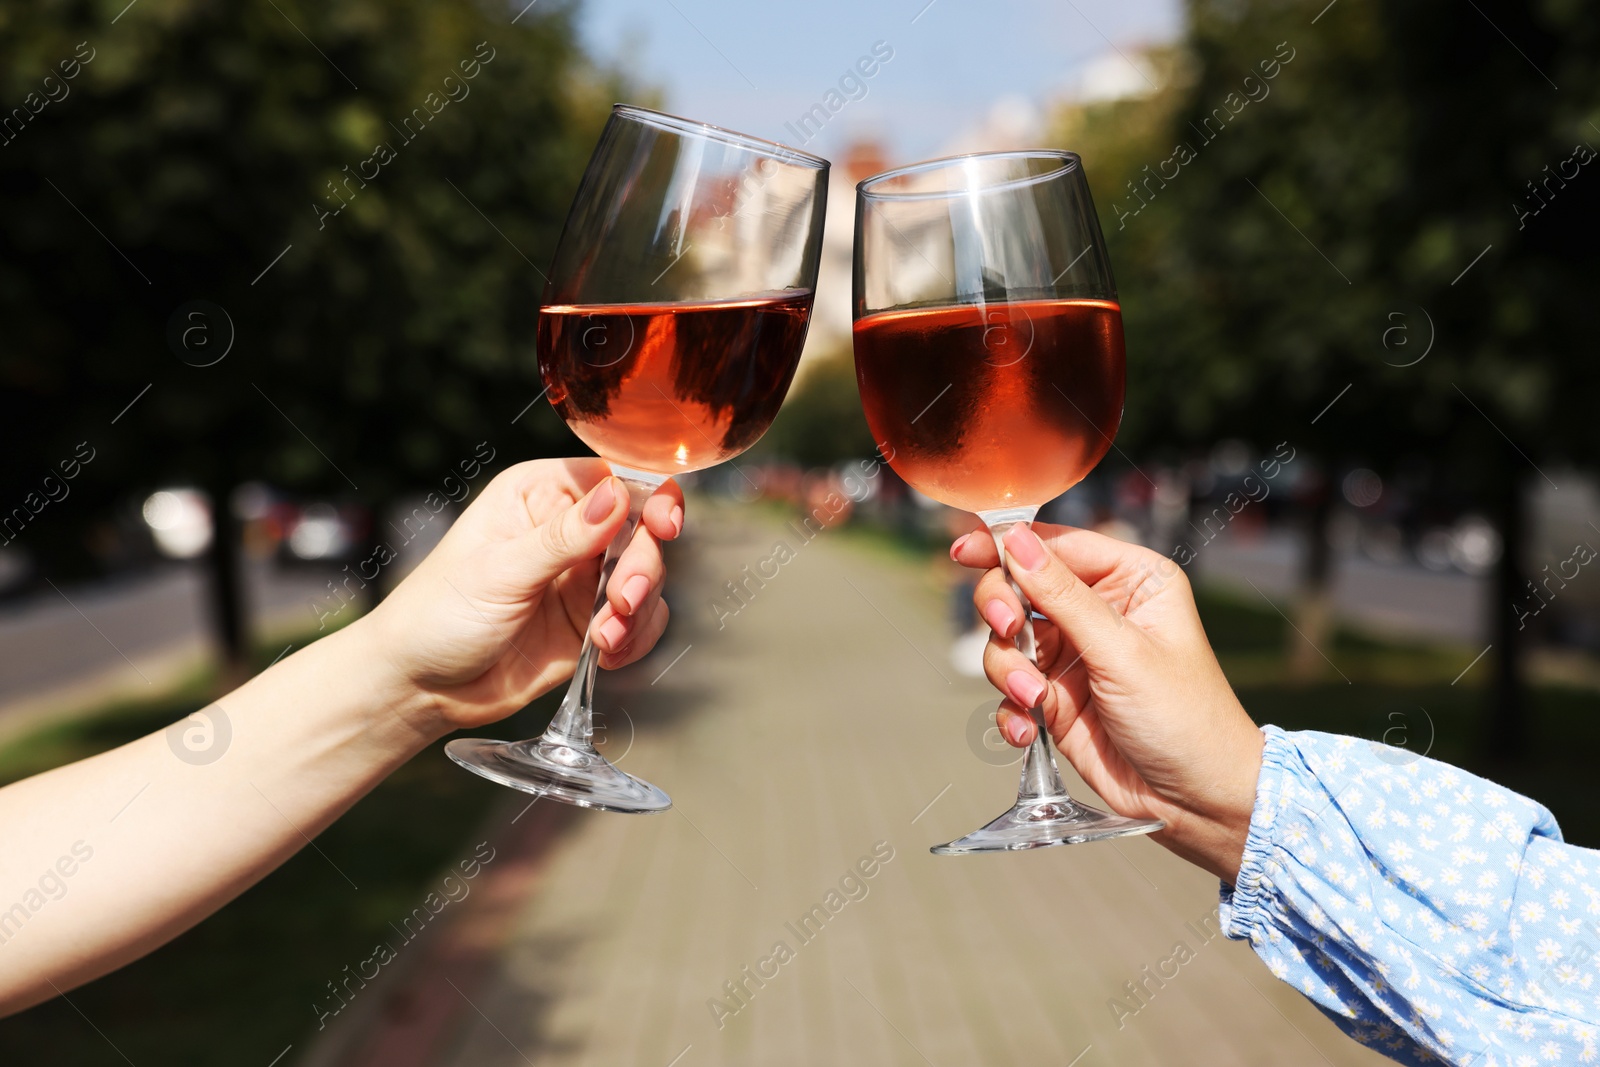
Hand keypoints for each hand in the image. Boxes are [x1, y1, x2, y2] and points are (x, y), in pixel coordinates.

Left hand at [362, 459, 682, 734]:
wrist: (418, 688)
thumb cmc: (437, 615)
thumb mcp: (498, 572)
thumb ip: (562, 538)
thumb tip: (618, 495)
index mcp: (538, 495)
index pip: (613, 477)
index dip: (648, 497)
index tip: (663, 525)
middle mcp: (568, 530)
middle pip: (641, 530)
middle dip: (641, 568)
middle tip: (623, 600)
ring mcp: (582, 578)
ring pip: (647, 578)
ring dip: (638, 610)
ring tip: (604, 639)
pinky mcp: (591, 622)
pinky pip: (640, 622)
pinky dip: (634, 639)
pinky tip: (606, 654)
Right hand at [952, 523, 1264, 881]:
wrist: (1194, 801)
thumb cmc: (1186, 719)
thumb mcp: (1123, 651)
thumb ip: (1063, 596)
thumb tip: (1016, 542)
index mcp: (1131, 581)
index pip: (1057, 546)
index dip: (1008, 546)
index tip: (968, 551)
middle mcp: (1098, 611)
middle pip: (1019, 587)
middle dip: (1003, 610)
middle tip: (1007, 631)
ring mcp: (1072, 655)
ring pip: (1006, 639)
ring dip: (1008, 668)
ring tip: (1032, 698)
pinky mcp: (1054, 697)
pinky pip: (1008, 688)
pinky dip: (1010, 708)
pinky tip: (1028, 728)